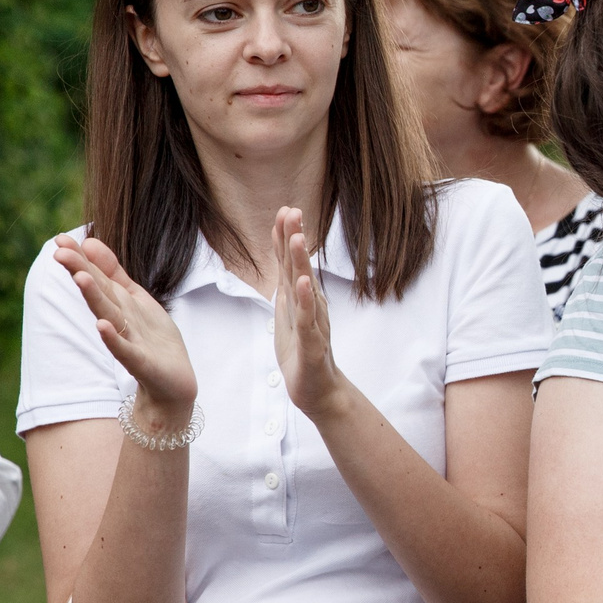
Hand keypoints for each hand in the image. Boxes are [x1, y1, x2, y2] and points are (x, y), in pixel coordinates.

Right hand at [53, 234, 197, 423]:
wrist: (172, 381)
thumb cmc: (151, 338)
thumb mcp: (134, 298)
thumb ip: (113, 273)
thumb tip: (89, 241)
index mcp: (118, 303)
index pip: (97, 277)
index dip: (80, 258)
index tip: (59, 238)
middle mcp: (118, 320)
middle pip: (98, 293)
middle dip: (80, 272)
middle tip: (59, 252)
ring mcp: (128, 341)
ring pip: (109, 315)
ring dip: (94, 298)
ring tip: (81, 277)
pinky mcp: (141, 363)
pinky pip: (125, 350)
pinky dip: (113, 339)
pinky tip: (102, 326)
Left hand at [268, 208, 347, 421]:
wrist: (319, 392)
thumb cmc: (303, 353)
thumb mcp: (289, 315)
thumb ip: (288, 288)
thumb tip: (283, 261)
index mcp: (301, 299)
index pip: (290, 263)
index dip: (286, 237)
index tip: (285, 210)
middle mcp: (310, 306)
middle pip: (299, 268)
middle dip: (294, 239)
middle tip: (292, 210)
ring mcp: (313, 323)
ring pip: (305, 289)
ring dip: (300, 263)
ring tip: (297, 237)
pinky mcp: (312, 345)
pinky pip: (308, 320)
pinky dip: (306, 301)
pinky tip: (304, 283)